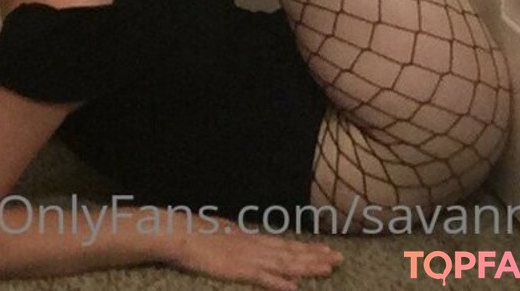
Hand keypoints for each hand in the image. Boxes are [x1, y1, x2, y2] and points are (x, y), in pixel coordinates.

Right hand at [173, 220, 342, 290]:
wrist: (180, 233)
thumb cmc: (199, 234)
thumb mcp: (226, 234)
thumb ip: (242, 240)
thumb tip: (254, 242)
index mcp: (252, 238)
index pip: (286, 243)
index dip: (308, 248)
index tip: (328, 250)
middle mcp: (255, 245)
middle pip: (291, 252)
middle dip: (315, 256)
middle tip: (339, 258)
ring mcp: (248, 257)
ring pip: (283, 263)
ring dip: (306, 266)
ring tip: (327, 268)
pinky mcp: (237, 270)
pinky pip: (262, 278)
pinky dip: (278, 283)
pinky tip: (293, 289)